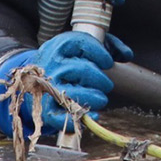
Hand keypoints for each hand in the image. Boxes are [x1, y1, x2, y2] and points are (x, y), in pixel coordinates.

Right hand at [0, 32, 133, 136]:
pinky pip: (60, 116)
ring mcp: (47, 87)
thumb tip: (126, 54)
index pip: (82, 43)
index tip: (108, 61)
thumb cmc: (67, 61)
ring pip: (73, 92)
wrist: (34, 78)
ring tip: (101, 98)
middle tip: (107, 84)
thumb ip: (109, 45)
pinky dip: (79, 117)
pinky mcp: (46, 108)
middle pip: (81, 69)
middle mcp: (51, 64)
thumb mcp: (83, 46)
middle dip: (100, 78)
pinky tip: (94, 115)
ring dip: (93, 97)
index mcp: (59, 46)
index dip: (100, 53)